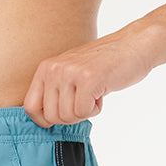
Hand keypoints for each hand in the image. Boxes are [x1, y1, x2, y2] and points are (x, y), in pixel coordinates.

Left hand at [22, 30, 151, 126]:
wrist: (134, 45)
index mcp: (46, 68)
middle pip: (51, 117)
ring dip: (85, 111)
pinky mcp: (88, 79)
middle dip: (71, 117)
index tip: (63, 115)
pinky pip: (84, 112)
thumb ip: (55, 91)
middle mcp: (53, 69)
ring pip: (68, 116)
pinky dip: (96, 109)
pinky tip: (101, 91)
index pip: (31, 107)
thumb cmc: (104, 64)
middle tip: (85, 100)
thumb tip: (43, 121)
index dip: (46, 120)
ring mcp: (69, 73)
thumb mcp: (70, 72)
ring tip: (94, 92)